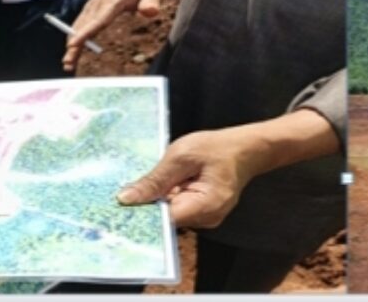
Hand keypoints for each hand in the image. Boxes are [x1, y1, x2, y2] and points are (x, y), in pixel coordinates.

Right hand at [63, 0, 163, 71]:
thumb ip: (152, 1)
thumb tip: (150, 12)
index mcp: (113, 1)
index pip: (98, 21)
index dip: (85, 33)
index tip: (73, 45)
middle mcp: (99, 3)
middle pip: (84, 27)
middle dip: (74, 45)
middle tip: (68, 64)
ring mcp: (94, 4)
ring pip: (79, 25)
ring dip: (72, 43)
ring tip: (68, 62)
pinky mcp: (93, 5)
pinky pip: (81, 22)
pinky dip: (74, 35)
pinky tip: (72, 47)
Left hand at [116, 127, 256, 227]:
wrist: (248, 147)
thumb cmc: (218, 147)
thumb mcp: (182, 154)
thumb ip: (155, 179)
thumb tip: (125, 199)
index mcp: (205, 207)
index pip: (164, 220)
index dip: (141, 212)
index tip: (119, 206)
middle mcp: (207, 220)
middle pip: (166, 220)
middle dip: (150, 203)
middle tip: (129, 188)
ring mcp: (207, 219)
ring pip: (171, 214)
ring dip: (161, 199)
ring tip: (154, 181)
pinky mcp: (204, 213)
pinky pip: (180, 209)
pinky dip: (171, 197)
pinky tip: (167, 184)